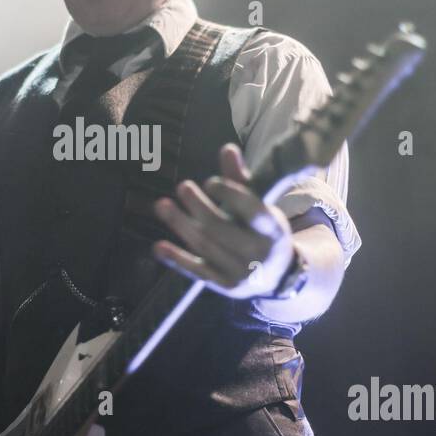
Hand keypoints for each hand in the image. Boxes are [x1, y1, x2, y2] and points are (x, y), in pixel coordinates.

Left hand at [151, 143, 294, 298]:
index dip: (230, 194)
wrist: (277, 275)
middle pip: (224, 229)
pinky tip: (158, 247)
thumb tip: (228, 149)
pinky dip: (177, 259)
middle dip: (201, 207)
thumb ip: (241, 181)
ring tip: (161, 205)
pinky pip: (199, 272)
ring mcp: (242, 273)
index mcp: (273, 229)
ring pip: (207, 248)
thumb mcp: (259, 206)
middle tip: (182, 186)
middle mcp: (260, 253)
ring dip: (181, 225)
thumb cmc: (263, 230)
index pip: (252, 210)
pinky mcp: (226, 287)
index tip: (210, 182)